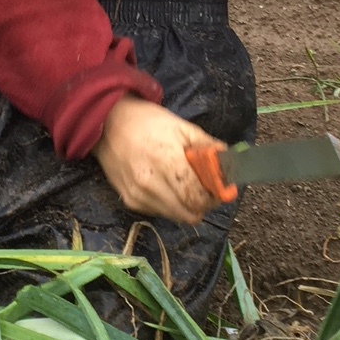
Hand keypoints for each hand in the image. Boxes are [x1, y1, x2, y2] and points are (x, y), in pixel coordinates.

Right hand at [95, 97, 220, 224]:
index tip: (219, 189)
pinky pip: (160, 212)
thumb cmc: (148, 122)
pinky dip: (170, 204)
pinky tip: (167, 186)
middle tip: (206, 190)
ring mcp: (138, 196)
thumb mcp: (183, 128)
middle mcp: (150, 185)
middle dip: (203, 205)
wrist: (108, 123)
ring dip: (187, 206)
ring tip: (186, 186)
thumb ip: (208, 148)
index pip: (198, 198)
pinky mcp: (130, 201)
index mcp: (167, 163)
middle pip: (189, 214)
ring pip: (175, 217)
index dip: (214, 197)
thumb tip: (231, 164)